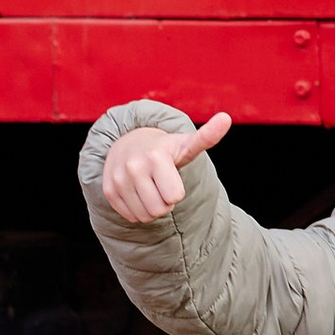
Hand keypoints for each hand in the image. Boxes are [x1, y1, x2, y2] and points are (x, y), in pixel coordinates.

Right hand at [100, 112, 229, 222]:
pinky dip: (137, 210)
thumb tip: (226, 117)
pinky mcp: (108, 190)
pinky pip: (130, 216)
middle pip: (160, 210)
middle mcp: (134, 166)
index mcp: (157, 156)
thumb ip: (208, 136)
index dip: (177, 192)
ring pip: (145, 216)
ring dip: (151, 209)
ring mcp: (119, 178)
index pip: (174, 197)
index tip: (171, 177)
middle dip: (165, 203)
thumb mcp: (187, 143)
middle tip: (161, 186)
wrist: (130, 144)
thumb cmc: (166, 149)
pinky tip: (137, 192)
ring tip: (150, 188)